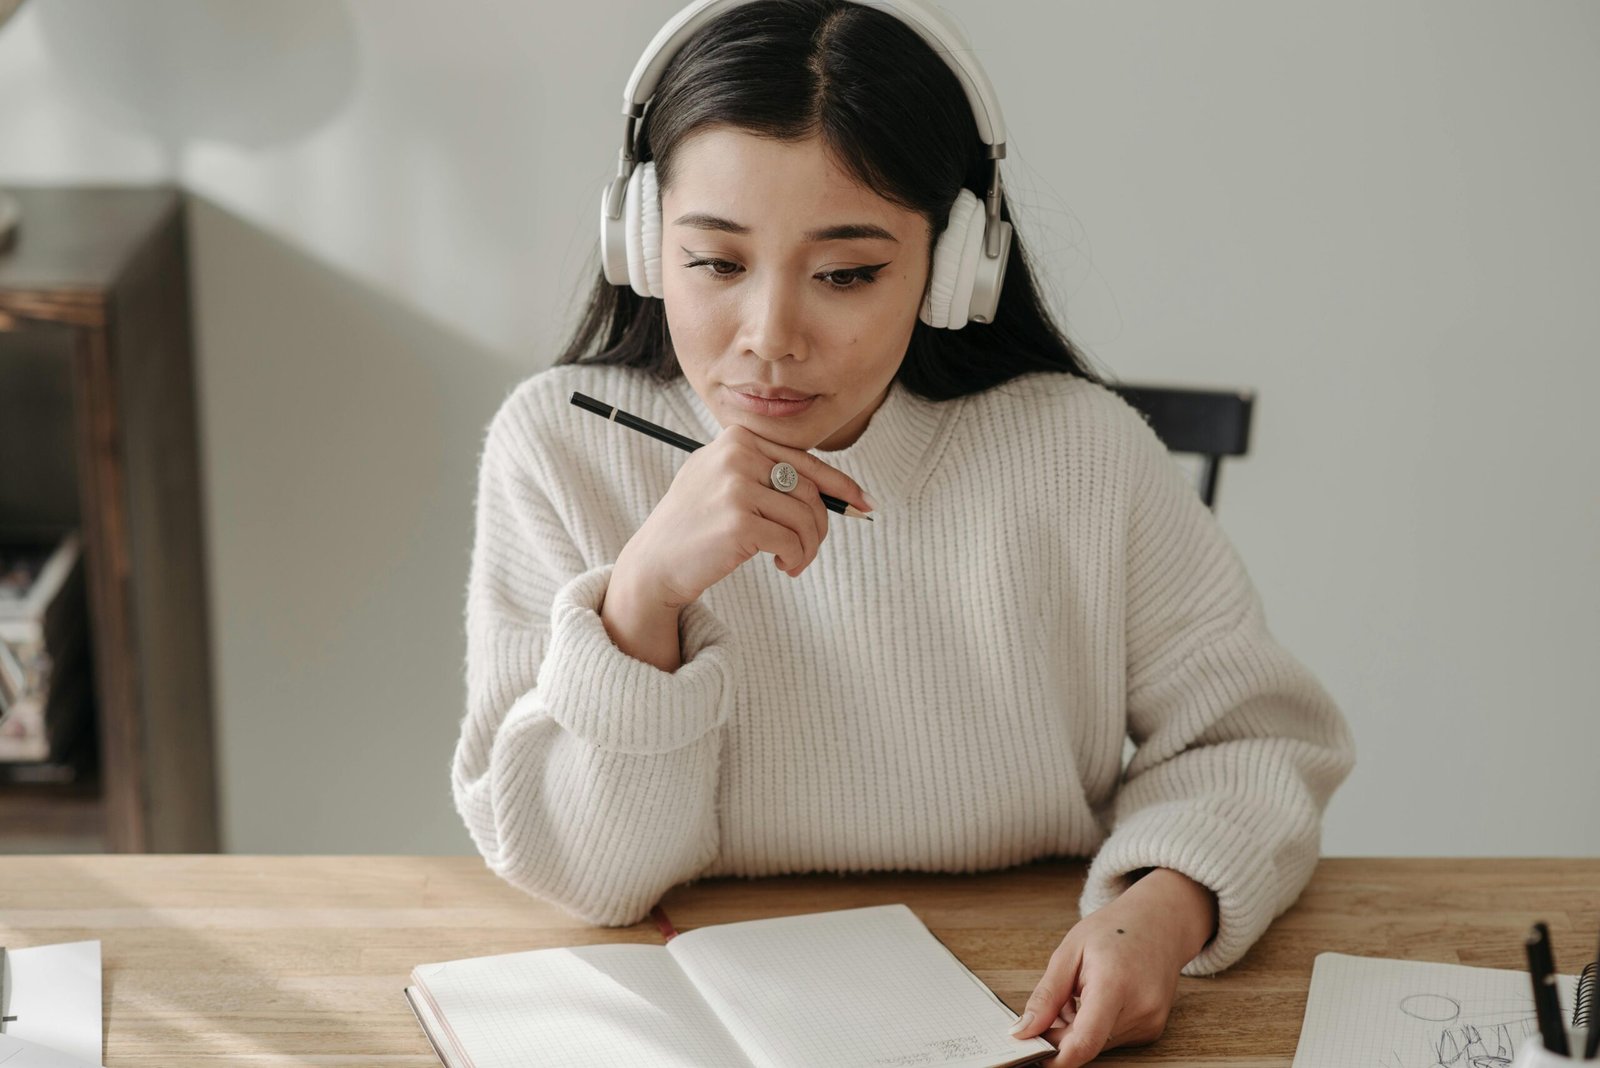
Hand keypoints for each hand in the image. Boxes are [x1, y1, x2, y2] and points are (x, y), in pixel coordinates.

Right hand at [614, 423, 874, 608]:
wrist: (654, 562)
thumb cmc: (697, 525)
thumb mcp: (726, 481)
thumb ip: (770, 473)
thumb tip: (837, 488)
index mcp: (738, 438)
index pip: (804, 460)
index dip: (840, 484)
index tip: (863, 503)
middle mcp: (737, 455)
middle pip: (809, 489)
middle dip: (819, 525)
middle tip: (807, 550)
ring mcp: (736, 486)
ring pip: (805, 517)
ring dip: (807, 547)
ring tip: (793, 561)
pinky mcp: (738, 521)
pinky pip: (792, 540)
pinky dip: (796, 558)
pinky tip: (782, 566)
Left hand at [1009, 869, 1216, 1066]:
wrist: (1160, 922)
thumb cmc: (1114, 929)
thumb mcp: (1069, 952)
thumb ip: (1046, 996)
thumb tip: (1023, 1031)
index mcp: (1115, 985)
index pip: (1084, 1041)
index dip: (1055, 1058)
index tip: (1032, 1054)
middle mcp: (1139, 1009)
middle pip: (1087, 1044)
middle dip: (1060, 1036)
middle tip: (1050, 1008)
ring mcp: (1150, 1022)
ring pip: (1098, 1044)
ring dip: (1077, 1030)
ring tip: (1078, 993)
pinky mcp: (1152, 1030)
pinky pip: (1112, 1040)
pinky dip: (1095, 1027)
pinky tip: (1096, 1000)